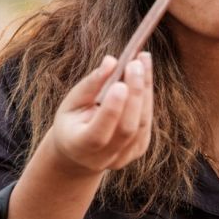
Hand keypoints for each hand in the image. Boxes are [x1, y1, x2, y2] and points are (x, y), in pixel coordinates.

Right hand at [46, 53, 153, 175]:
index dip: (111, 110)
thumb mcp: (72, 103)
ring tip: (143, 60)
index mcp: (80, 147)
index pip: (99, 134)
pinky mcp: (138, 149)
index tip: (120, 83)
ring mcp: (124, 156)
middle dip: (134, 93)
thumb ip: (90, 84)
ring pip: (141, 122)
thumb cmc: (72, 121)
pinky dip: (147, 96)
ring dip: (145, 89)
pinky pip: (146, 121)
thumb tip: (111, 61)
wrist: (79, 152)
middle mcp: (104, 158)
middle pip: (127, 128)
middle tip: (135, 63)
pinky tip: (144, 75)